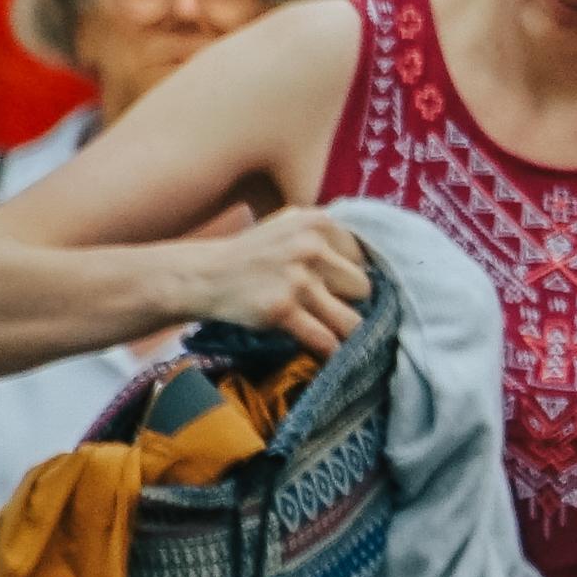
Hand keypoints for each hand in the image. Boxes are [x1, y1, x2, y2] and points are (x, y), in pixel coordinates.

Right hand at [183, 207, 374, 353]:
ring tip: (338, 336)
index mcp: (318, 222)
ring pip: (351, 319)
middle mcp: (311, 247)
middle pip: (363, 287)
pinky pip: (324, 339)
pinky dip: (329, 351)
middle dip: (350, 302)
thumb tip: (374, 257)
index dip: (353, 275)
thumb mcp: (290, 225)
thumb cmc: (252, 254)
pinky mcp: (282, 310)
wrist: (202, 275)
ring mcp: (296, 279)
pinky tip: (328, 354)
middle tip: (335, 309)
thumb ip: (326, 234)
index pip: (364, 257)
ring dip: (346, 332)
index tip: (343, 288)